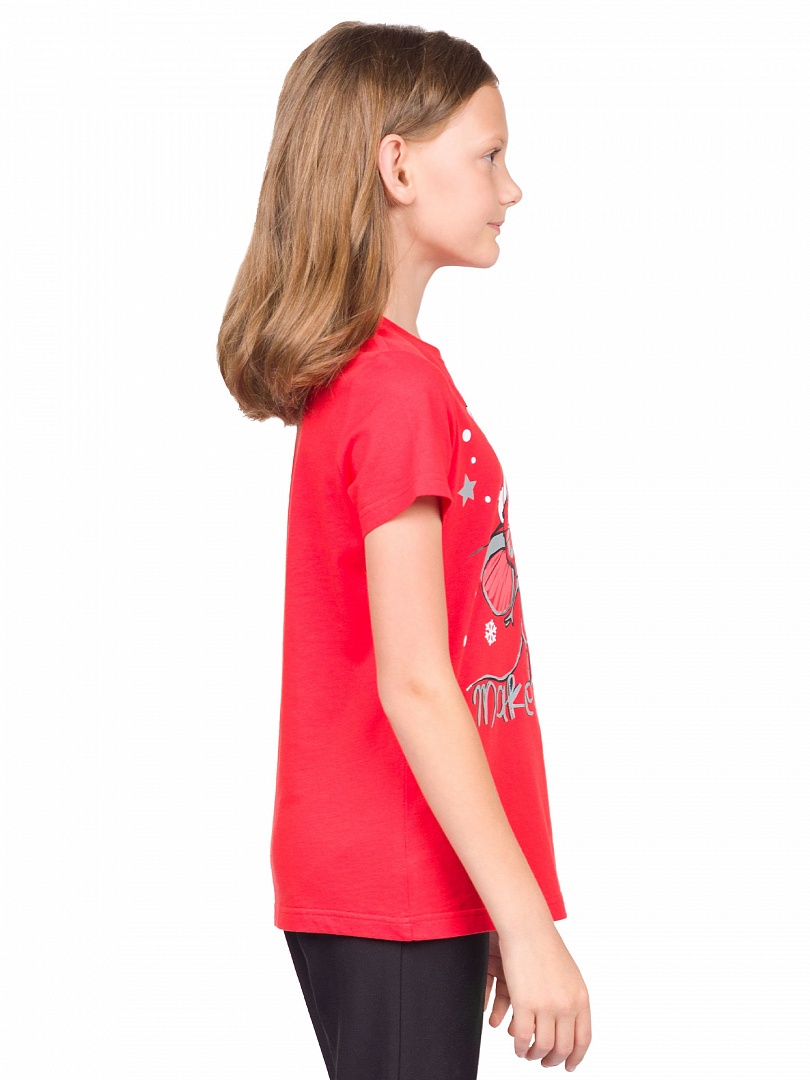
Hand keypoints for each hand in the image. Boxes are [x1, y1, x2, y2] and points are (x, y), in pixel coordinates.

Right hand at [483, 927, 590, 1069]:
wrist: (528, 928)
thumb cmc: (544, 945)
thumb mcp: (569, 974)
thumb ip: (571, 998)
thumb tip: (568, 1022)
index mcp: (581, 998)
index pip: (583, 1039)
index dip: (576, 1057)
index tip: (568, 1065)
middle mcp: (567, 1005)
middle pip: (564, 1047)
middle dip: (553, 1060)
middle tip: (544, 1063)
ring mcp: (547, 1006)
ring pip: (543, 1046)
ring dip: (535, 1056)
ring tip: (528, 1055)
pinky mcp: (525, 1003)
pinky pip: (523, 1037)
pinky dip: (520, 1047)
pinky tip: (517, 1046)